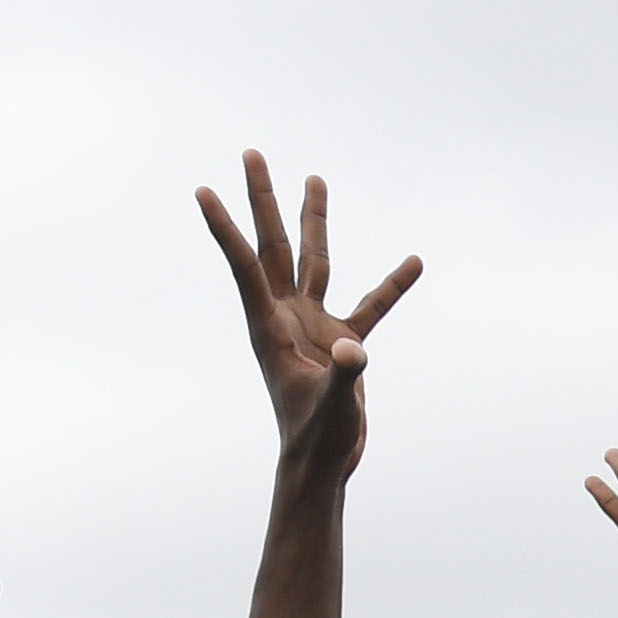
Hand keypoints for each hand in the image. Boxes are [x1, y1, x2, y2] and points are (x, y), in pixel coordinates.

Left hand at [199, 152, 413, 473]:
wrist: (322, 463)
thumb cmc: (315, 439)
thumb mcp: (328, 408)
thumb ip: (341, 377)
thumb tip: (354, 350)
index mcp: (269, 326)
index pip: (245, 265)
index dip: (224, 228)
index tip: (203, 190)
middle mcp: (286, 315)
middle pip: (273, 244)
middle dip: (262, 199)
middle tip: (250, 153)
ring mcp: (313, 324)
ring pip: (313, 260)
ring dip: (313, 220)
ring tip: (314, 178)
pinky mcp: (341, 341)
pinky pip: (369, 305)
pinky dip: (391, 286)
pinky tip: (413, 264)